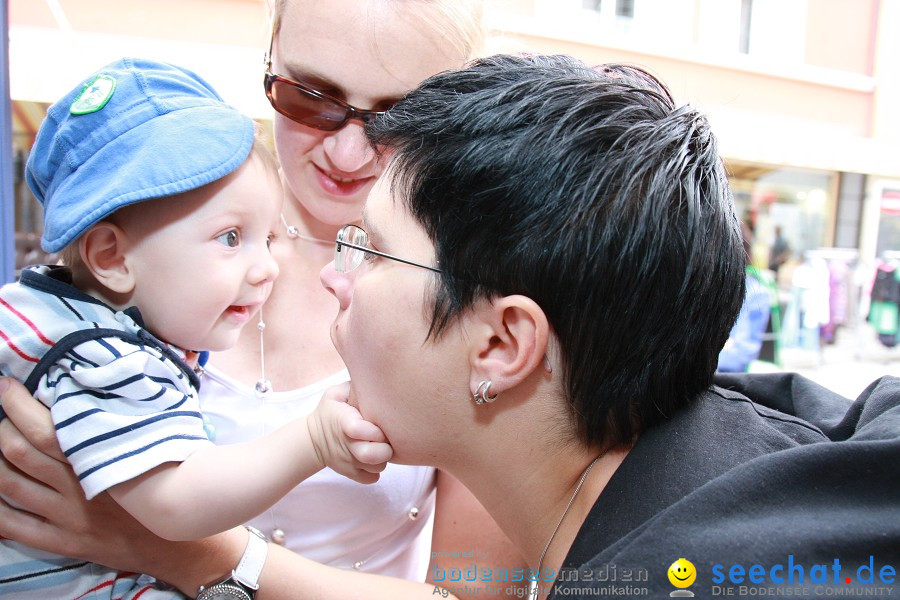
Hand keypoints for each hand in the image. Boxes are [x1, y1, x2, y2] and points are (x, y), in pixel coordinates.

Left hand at [0, 378, 161, 570]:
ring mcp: (67, 517)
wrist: (177, 542)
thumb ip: (121, 426)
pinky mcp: (63, 541)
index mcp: (101, 459)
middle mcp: (78, 488)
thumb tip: (92, 394)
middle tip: (2, 413)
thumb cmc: (167, 483)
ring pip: (10, 485)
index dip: (18, 405)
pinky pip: (15, 526)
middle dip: (2, 427)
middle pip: (21, 452)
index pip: (46, 429)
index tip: (7, 386)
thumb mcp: (149, 449)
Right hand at [308, 382, 392, 483]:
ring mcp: (349, 462)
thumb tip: (378, 376)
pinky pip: (372, 478)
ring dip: (383, 457)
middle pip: (372, 455)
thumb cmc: (332, 411)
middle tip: (384, 437)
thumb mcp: (337, 393)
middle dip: (384, 447)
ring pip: (378, 467)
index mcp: (344, 422)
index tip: (379, 426)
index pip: (359, 430)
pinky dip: (375, 470)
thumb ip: (355, 386)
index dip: (373, 430)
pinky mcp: (351, 474)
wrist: (314, 439)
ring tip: (380, 445)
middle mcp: (346, 445)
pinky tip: (373, 457)